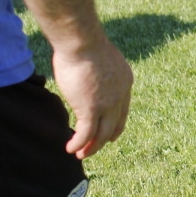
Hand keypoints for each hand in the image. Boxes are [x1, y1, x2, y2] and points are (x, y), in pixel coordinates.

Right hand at [52, 38, 133, 159]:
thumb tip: (84, 73)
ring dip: (91, 147)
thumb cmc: (84, 43)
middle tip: (93, 149)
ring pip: (101, 134)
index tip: (112, 136)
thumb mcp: (97, 59)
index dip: (116, 124)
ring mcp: (107, 104)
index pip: (123, 109)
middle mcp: (120, 95)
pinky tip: (70, 148)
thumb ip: (96, 72)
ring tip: (81, 154)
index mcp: (125, 81)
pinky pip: (85, 133)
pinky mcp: (91, 109)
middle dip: (103, 139)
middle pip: (114, 124)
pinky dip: (79, 143)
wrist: (83, 42)